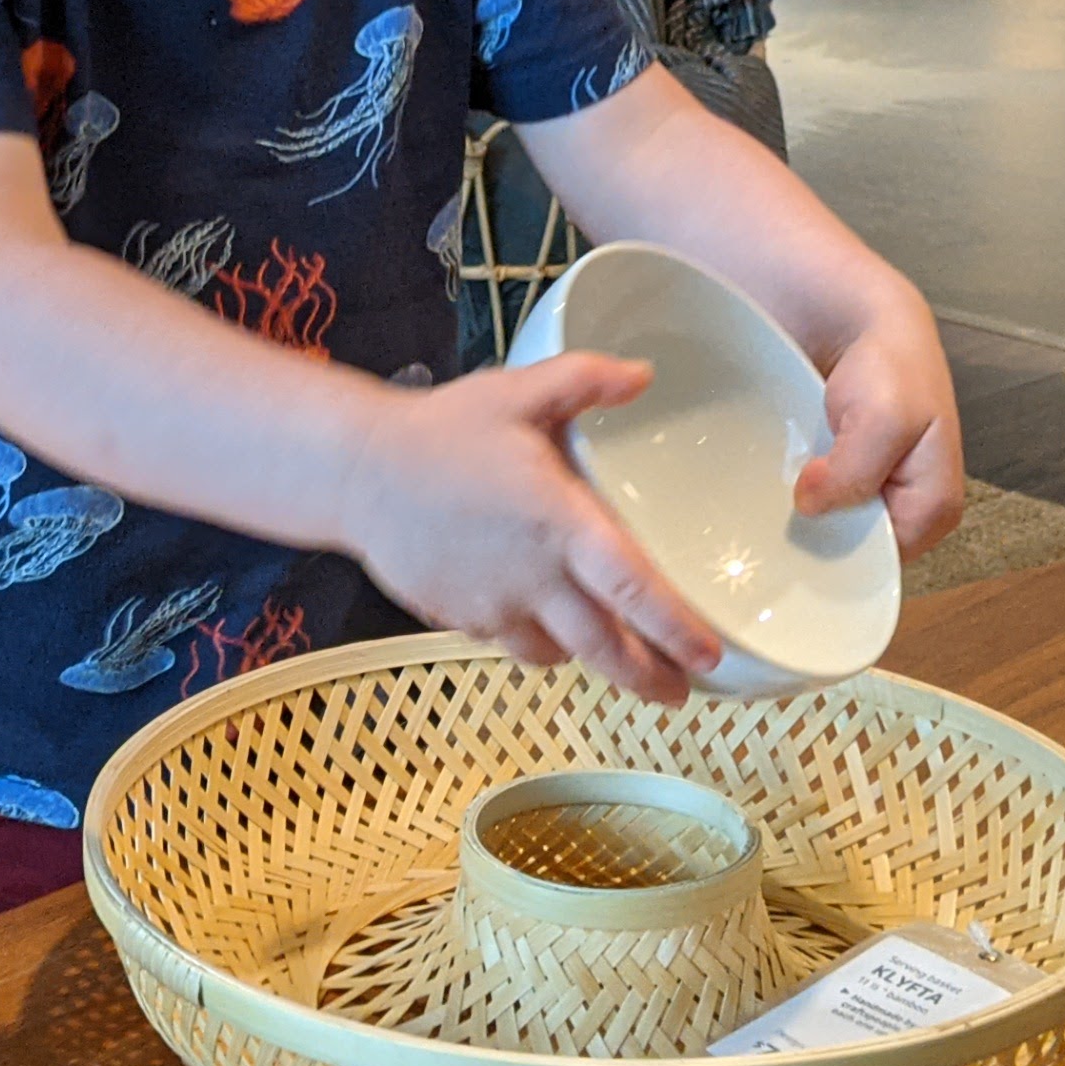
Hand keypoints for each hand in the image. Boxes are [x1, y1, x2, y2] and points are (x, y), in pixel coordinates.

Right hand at [337, 355, 723, 702]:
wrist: (356, 473)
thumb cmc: (440, 430)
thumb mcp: (517, 392)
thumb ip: (585, 380)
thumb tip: (644, 373)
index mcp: (559, 522)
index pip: (632, 588)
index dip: (675, 629)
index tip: (709, 655)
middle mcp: (533, 576)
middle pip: (605, 648)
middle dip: (650, 677)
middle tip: (682, 692)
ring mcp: (495, 606)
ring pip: (559, 653)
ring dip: (593, 660)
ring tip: (622, 661)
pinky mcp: (462, 619)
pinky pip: (514, 643)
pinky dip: (540, 642)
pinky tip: (548, 627)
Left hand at [790, 293, 965, 558]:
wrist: (866, 323)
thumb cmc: (891, 368)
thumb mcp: (884, 419)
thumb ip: (856, 471)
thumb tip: (810, 507)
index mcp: (936, 510)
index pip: (884, 564)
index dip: (841, 552)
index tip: (799, 537)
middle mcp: (910, 513)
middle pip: (859, 551)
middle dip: (822, 536)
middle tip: (781, 515)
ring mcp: (877, 497)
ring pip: (837, 529)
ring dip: (808, 513)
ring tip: (776, 496)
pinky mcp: (851, 481)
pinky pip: (823, 504)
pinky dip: (800, 492)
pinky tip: (779, 479)